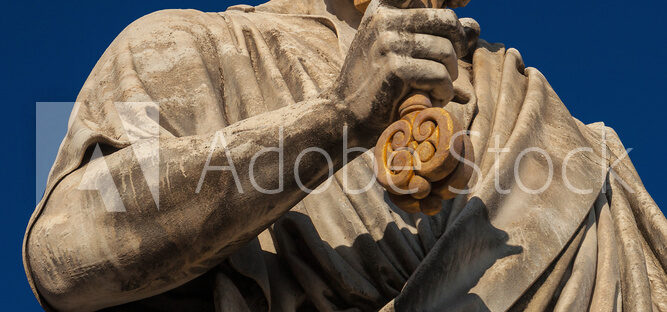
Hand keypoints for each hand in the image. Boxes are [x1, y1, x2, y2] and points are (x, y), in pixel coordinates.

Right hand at [325, 0, 477, 145]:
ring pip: (446, 52)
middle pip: (447, 21)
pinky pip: (439, 76)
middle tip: (448, 70)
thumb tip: (475, 27)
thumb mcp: (405, 51)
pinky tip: (432, 100)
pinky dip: (443, 92)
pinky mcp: (395, 68)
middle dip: (457, 47)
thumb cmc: (380, 83)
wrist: (347, 114)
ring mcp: (388, 42)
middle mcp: (384, 19)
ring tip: (436, 90)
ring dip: (449, 77)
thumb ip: (438, 35)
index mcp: (384, 7)